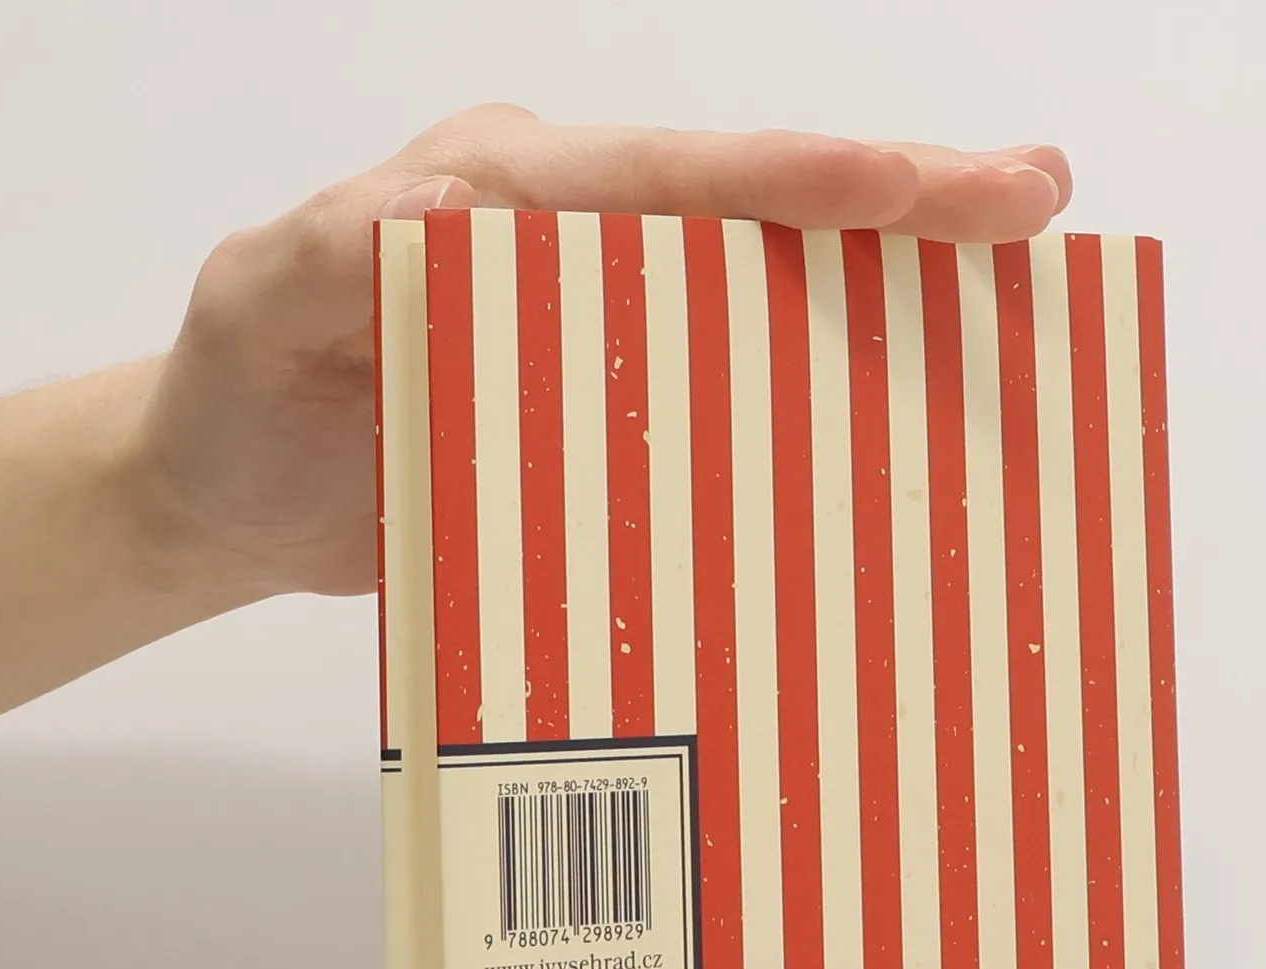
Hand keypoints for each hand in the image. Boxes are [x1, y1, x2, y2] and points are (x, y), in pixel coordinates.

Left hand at [133, 105, 1071, 602]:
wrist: (234, 496)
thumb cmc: (239, 399)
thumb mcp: (258, 308)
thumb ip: (330, 255)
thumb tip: (462, 206)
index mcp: (501, 197)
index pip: (659, 175)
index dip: (782, 179)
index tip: (896, 183)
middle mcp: (573, 239)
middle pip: (751, 210)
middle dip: (897, 196)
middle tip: (1031, 195)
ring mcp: (605, 324)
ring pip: (770, 286)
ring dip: (897, 279)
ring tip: (1021, 268)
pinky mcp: (618, 403)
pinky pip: (740, 380)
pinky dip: (838, 374)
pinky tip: (920, 382)